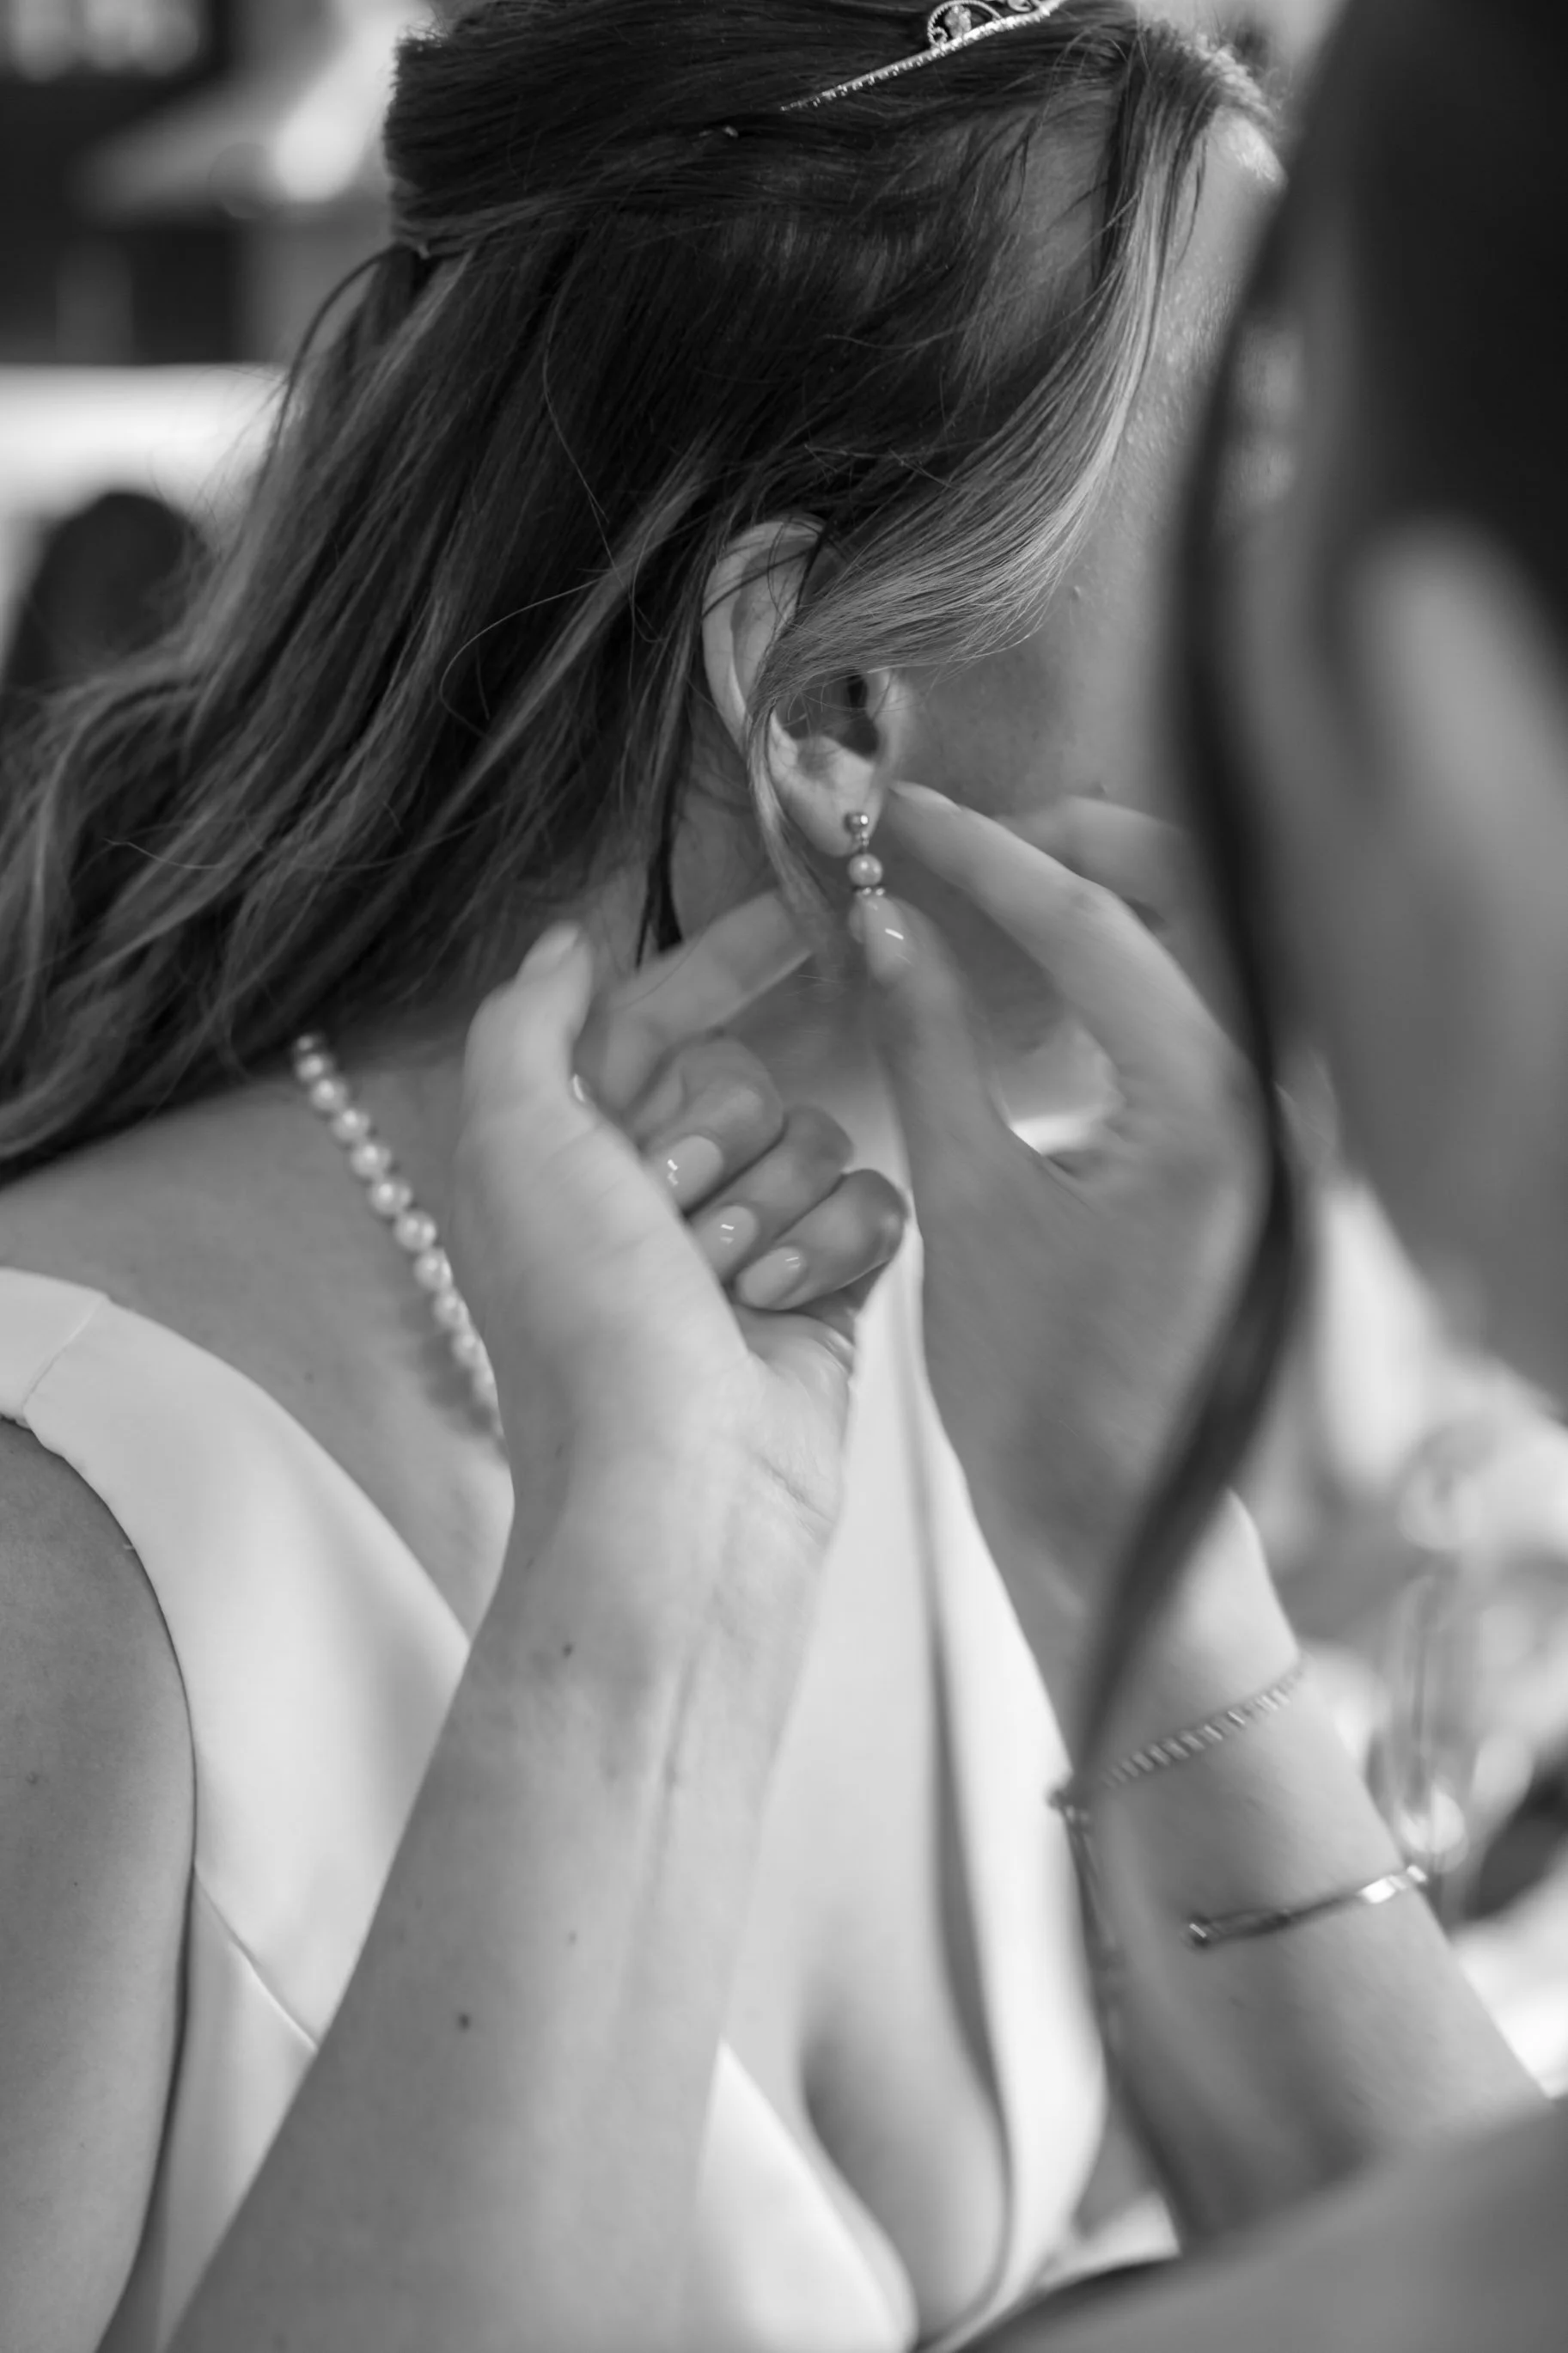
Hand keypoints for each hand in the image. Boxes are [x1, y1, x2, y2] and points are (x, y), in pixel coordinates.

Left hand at [451, 898, 905, 1681]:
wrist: (677, 1492)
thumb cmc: (582, 1326)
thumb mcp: (512, 1147)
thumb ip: (527, 1022)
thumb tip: (566, 941)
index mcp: (570, 1154)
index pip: (655, 1018)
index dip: (720, 960)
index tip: (801, 916)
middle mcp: (655, 1195)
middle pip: (745, 1078)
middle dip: (719, 1137)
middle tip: (671, 1213)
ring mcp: (745, 1243)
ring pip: (816, 1138)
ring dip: (772, 1202)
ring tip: (724, 1285)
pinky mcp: (823, 1292)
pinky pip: (873, 1205)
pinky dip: (832, 1246)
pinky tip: (783, 1303)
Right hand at [860, 784, 1258, 1642]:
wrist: (1110, 1524)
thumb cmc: (1035, 1396)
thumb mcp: (964, 1204)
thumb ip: (929, 1045)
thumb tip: (882, 922)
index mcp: (1208, 1112)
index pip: (1093, 925)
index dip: (980, 856)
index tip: (894, 814)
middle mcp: (1269, 1099)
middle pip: (1189, 895)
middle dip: (1068, 845)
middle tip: (953, 842)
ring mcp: (1273, 1122)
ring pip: (1205, 942)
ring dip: (1101, 896)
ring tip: (984, 891)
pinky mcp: (1251, 1148)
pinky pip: (1199, 1009)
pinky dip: (1123, 967)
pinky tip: (1037, 975)